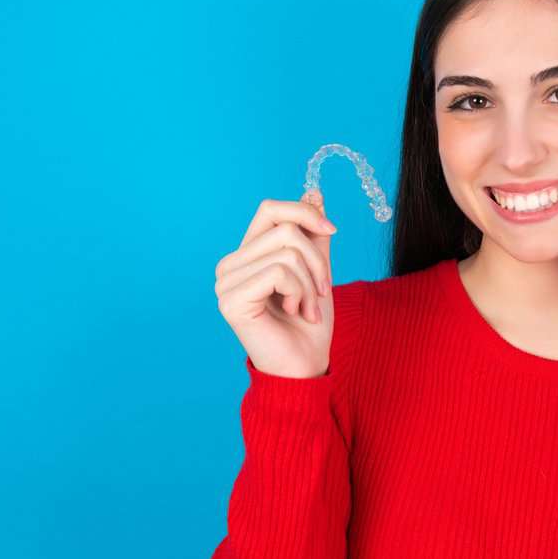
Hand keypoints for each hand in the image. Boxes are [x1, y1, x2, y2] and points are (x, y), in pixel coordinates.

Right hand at [214, 191, 338, 377]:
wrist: (305, 366)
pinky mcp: (231, 300)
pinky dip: (299, 293)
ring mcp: (226, 283)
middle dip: (317, 259)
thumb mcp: (317, 270)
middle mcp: (229, 265)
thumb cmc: (309, 324)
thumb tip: (313, 192)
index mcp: (246, 255)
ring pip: (286, 251)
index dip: (305, 213)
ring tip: (308, 307)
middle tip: (323, 290)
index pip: (270, 210)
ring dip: (311, 282)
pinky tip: (295, 313)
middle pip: (284, 228)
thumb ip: (313, 235)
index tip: (332, 230)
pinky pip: (279, 273)